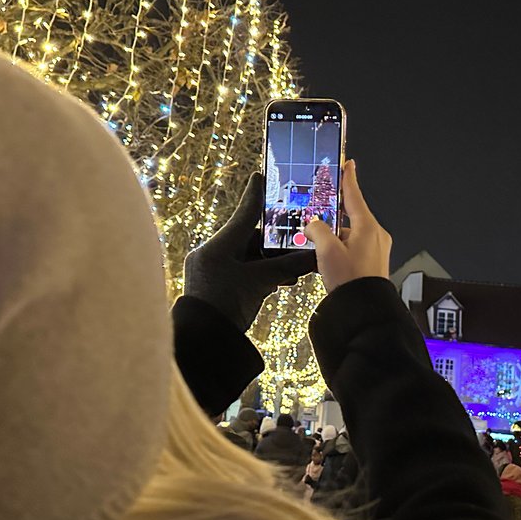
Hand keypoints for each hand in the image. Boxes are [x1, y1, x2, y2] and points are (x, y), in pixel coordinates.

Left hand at [183, 172, 316, 329]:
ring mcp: (217, 272)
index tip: (262, 176)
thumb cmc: (225, 307)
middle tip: (299, 234)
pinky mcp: (222, 288)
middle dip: (276, 239)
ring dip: (275, 260)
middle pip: (252, 238)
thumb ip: (287, 267)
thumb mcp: (259, 283)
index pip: (243, 214)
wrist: (205, 343)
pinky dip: (266, 274)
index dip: (256, 195)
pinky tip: (285, 279)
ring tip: (298, 262)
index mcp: (218, 246)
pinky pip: (248, 273)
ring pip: (252, 257)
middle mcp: (215, 254)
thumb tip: (315, 256)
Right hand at [305, 159, 390, 291]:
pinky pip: (354, 248)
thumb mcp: (326, 250)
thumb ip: (317, 230)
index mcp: (368, 226)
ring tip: (319, 252)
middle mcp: (376, 235)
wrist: (364, 310)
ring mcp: (377, 249)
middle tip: (316, 223)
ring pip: (350, 235)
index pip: (355, 195)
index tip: (348, 164)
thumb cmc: (351, 281)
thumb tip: (313, 225)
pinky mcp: (374, 263)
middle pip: (350, 217)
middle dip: (332, 220)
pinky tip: (329, 263)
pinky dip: (340, 251)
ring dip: (334, 240)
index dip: (349, 178)